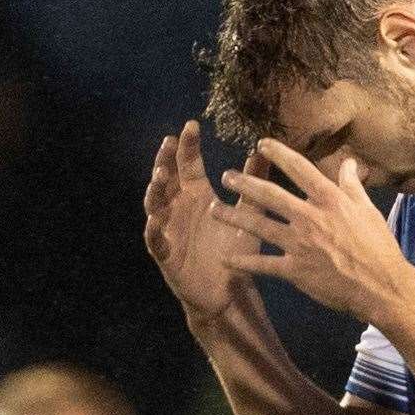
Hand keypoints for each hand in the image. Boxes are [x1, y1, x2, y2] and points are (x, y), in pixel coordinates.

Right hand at [143, 121, 267, 326]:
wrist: (228, 289)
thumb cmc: (235, 250)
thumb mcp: (248, 215)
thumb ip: (253, 186)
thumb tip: (261, 154)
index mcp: (198, 196)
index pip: (188, 165)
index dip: (187, 146)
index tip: (190, 126)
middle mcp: (180, 208)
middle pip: (167, 179)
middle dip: (165, 160)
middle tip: (168, 143)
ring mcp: (169, 229)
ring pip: (155, 205)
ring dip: (155, 190)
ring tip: (160, 176)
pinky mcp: (166, 253)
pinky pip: (155, 239)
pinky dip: (154, 228)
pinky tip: (156, 219)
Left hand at [213, 140, 411, 325]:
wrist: (381, 287)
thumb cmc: (378, 247)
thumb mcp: (368, 210)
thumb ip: (352, 185)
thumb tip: (350, 162)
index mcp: (329, 200)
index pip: (299, 168)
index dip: (278, 153)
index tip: (261, 144)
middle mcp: (310, 217)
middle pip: (270, 194)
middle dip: (245, 183)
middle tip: (226, 176)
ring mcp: (300, 244)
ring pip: (259, 225)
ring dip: (234, 217)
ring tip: (215, 210)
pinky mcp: (295, 271)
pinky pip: (263, 265)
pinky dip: (243, 262)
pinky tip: (226, 258)